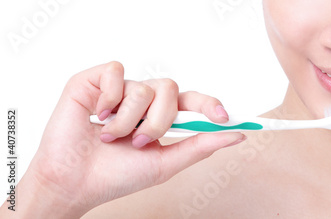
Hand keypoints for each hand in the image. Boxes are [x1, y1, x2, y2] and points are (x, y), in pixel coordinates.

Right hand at [4, 61, 244, 217]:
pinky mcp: (93, 81)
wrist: (75, 182)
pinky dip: (109, 97)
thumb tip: (235, 136)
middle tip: (140, 141)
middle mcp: (142, 101)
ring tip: (111, 136)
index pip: (192, 102)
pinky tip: (97, 114)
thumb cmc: (116, 176)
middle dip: (160, 120)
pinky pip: (115, 72)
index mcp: (160, 118)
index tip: (224, 117)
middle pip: (170, 90)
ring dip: (129, 119)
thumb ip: (200, 146)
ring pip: (144, 86)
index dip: (209, 104)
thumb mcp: (165, 163)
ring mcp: (119, 90)